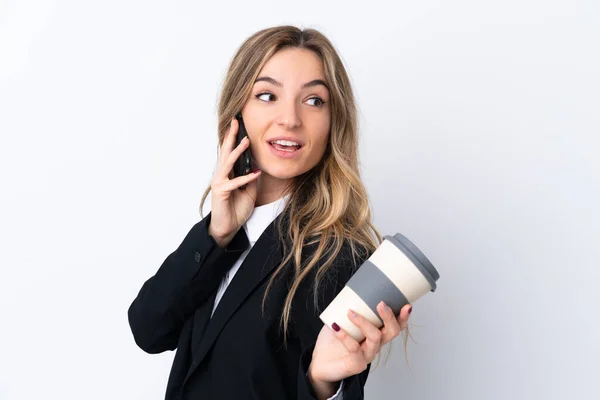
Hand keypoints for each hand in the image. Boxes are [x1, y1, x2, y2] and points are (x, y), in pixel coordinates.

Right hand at [208, 117, 260, 246]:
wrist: (227, 228)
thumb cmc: (236, 209)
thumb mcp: (249, 192)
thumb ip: (251, 179)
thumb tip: (256, 167)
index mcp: (228, 173)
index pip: (231, 152)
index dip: (235, 139)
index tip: (240, 125)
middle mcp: (222, 175)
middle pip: (226, 151)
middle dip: (231, 136)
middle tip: (236, 122)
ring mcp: (220, 182)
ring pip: (228, 163)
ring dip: (237, 151)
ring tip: (245, 140)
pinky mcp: (221, 192)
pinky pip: (235, 182)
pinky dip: (246, 178)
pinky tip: (255, 173)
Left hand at [309, 302, 411, 384]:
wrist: (319, 363)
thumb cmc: (331, 342)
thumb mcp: (340, 320)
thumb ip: (346, 307)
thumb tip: (348, 290)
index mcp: (375, 333)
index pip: (395, 326)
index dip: (403, 317)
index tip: (407, 305)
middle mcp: (375, 345)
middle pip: (392, 332)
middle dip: (389, 317)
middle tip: (381, 304)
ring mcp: (367, 356)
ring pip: (375, 338)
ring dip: (364, 323)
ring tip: (350, 313)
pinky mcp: (356, 365)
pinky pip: (354, 349)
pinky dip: (345, 336)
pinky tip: (335, 327)